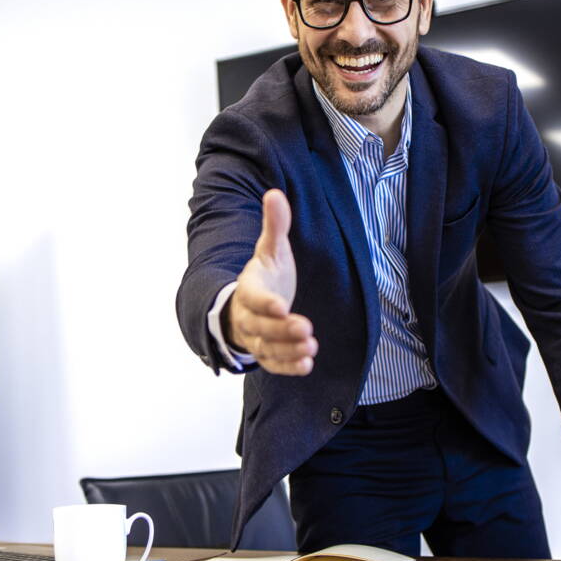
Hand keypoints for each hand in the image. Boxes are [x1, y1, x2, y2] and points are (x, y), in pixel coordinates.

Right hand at [225, 189, 316, 374]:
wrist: (249, 303)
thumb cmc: (265, 274)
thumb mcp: (270, 249)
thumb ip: (275, 225)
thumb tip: (275, 193)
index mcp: (249, 288)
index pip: (253, 297)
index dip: (266, 302)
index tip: (282, 305)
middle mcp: (249, 315)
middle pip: (260, 327)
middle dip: (282, 330)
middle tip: (306, 329)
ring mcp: (257, 337)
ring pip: (267, 348)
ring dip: (288, 350)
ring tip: (311, 348)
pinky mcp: (268, 352)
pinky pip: (274, 363)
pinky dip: (289, 366)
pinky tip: (307, 365)